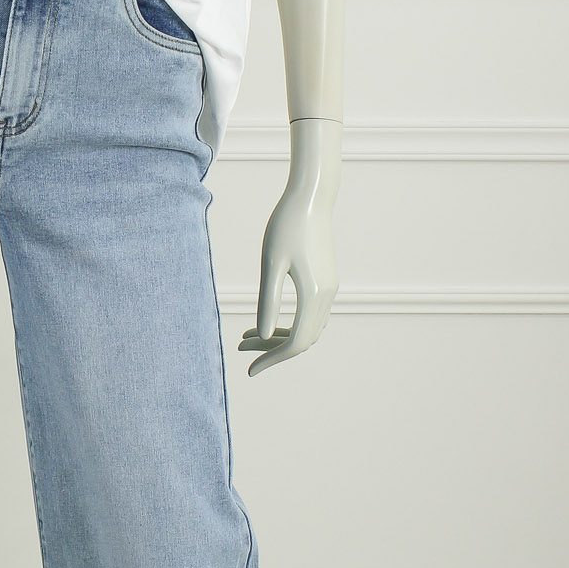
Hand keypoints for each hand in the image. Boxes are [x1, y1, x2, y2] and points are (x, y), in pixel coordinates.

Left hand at [238, 117, 340, 375]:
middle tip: (240, 349)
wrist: (310, 197)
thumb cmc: (285, 226)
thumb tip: (262, 334)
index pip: (294, 342)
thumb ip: (267, 300)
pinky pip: (308, 314)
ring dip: (277, 337)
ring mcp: (329, 288)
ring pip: (306, 328)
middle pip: (302, 340)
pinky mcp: (325, 280)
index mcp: (313, 294)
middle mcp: (326, 295)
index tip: (250, 370)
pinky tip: (264, 321)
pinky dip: (287, 323)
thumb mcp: (270, 264)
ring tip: (244, 337)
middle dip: (271, 350)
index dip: (272, 359)